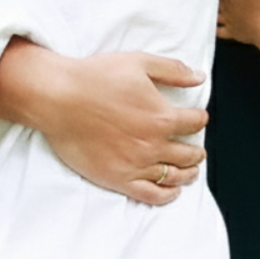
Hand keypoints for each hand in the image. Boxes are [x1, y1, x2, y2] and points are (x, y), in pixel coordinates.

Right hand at [37, 49, 208, 205]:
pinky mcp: (117, 179)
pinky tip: (172, 192)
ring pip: (174, 177)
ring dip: (188, 174)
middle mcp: (153, 144)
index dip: (200, 119)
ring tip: (191, 171)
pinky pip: (150, 195)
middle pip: (188, 154)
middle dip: (196, 151)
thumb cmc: (97, 77)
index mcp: (162, 116)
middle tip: (198, 150)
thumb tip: (199, 77)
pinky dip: (166, 196)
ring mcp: (135, 165)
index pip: (195, 123)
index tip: (198, 118)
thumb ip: (173, 71)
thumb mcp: (140, 62)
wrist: (59, 98)